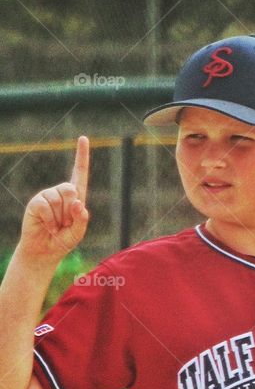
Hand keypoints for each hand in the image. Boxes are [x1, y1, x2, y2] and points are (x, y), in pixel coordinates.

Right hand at [19, 136, 89, 264]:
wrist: (45, 250)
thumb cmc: (64, 240)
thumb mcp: (79, 231)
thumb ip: (81, 218)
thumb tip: (76, 202)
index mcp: (76, 196)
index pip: (80, 173)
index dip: (82, 156)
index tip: (84, 138)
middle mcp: (61, 192)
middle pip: (70, 189)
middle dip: (70, 210)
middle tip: (65, 223)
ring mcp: (47, 196)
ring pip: (58, 199)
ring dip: (59, 218)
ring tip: (55, 225)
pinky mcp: (36, 202)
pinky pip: (45, 206)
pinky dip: (49, 220)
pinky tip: (47, 226)